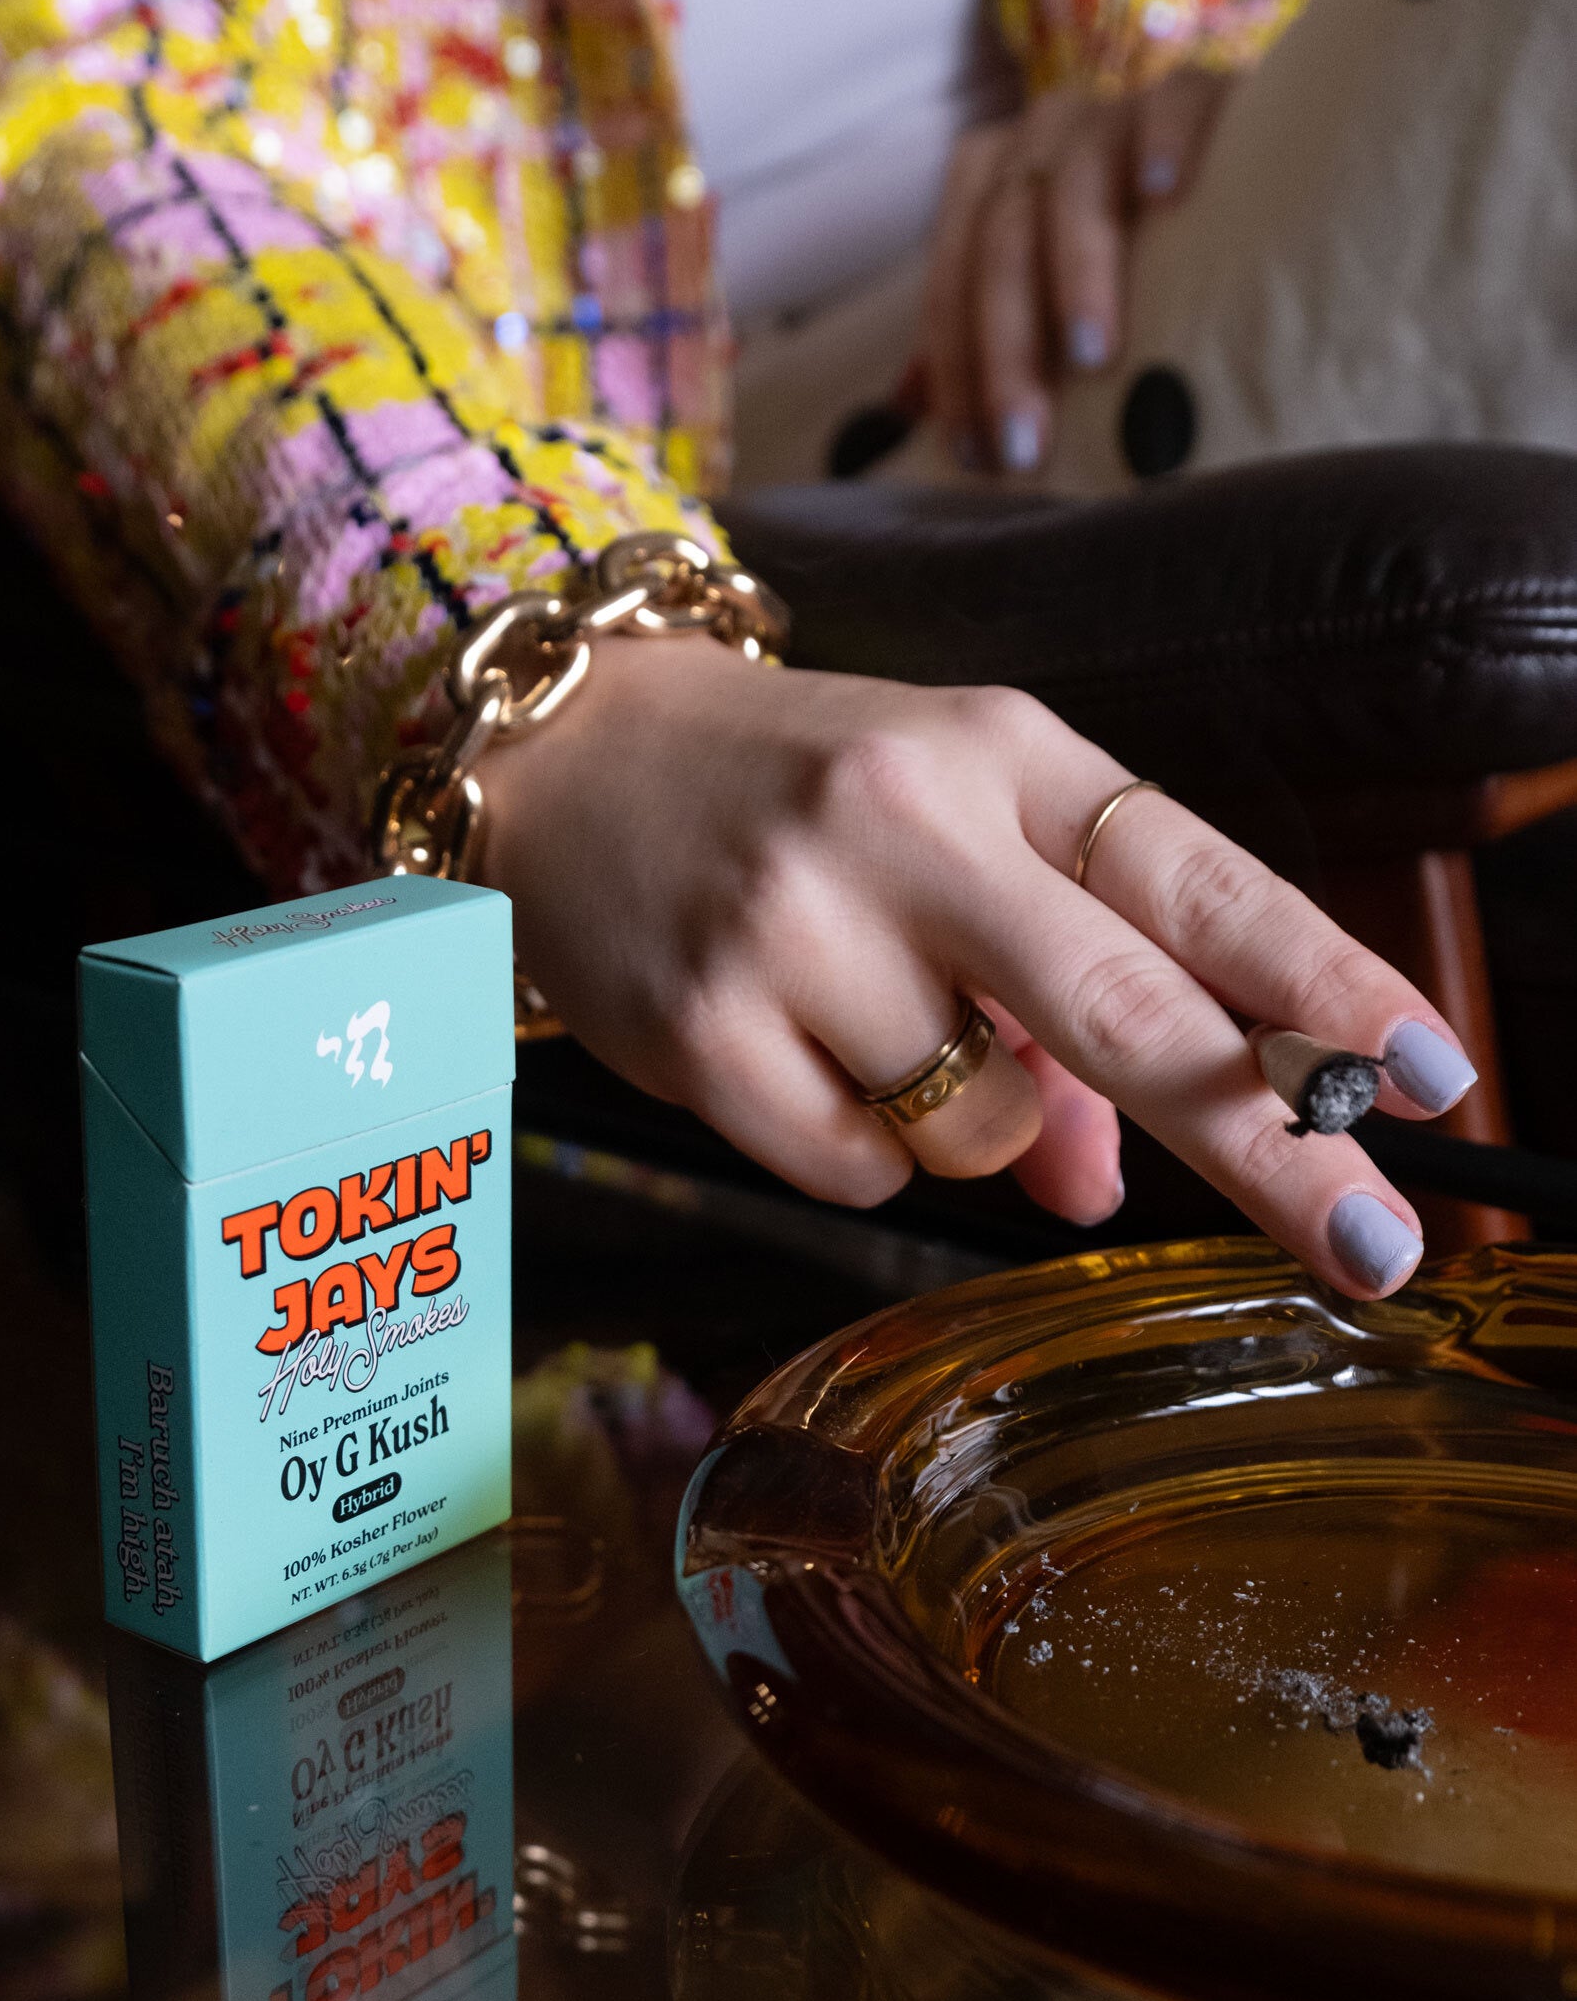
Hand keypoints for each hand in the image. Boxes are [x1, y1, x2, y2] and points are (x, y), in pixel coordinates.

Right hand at [482, 639, 1474, 1298]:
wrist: (570, 754)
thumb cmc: (799, 800)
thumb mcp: (949, 845)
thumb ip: (1057, 999)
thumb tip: (1102, 1185)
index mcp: (1002, 756)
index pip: (1198, 878)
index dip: (1323, 986)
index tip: (1429, 1075)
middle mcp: (907, 824)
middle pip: (1130, 1013)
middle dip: (1271, 1143)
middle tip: (1374, 1246)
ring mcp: (797, 927)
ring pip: (982, 1125)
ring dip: (974, 1124)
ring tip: (873, 1025)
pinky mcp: (703, 1030)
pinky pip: (858, 1171)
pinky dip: (855, 1150)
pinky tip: (793, 1058)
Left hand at [922, 70, 1230, 472]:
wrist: (1227, 170)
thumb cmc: (1124, 259)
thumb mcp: (1043, 301)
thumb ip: (974, 336)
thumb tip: (904, 406)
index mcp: (989, 183)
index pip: (952, 281)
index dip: (957, 372)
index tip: (976, 456)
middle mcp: (1039, 137)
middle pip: (1001, 242)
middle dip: (1007, 350)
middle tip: (1025, 440)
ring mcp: (1112, 113)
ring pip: (1074, 186)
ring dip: (1076, 275)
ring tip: (1091, 354)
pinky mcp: (1192, 90)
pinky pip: (1171, 105)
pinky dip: (1164, 143)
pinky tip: (1166, 191)